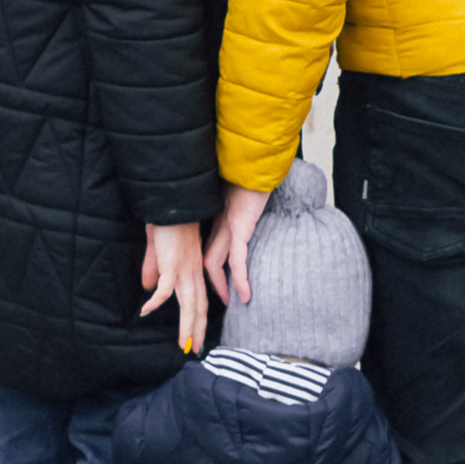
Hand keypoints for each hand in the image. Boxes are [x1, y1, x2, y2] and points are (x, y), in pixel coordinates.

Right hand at [142, 220, 209, 355]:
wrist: (173, 202)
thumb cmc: (167, 222)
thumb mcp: (160, 249)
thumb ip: (155, 268)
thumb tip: (147, 288)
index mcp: (193, 268)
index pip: (200, 299)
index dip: (199, 319)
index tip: (197, 337)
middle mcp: (193, 271)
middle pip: (198, 306)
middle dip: (197, 330)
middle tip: (195, 350)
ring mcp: (183, 268)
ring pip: (188, 303)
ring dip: (186, 325)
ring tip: (184, 345)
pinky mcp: (171, 262)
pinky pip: (165, 287)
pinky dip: (157, 301)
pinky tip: (147, 310)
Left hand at [204, 182, 270, 306]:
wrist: (256, 161)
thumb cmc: (252, 174)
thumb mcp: (243, 194)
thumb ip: (243, 206)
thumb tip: (248, 212)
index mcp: (220, 218)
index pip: (208, 248)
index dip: (208, 268)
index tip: (215, 282)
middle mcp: (220, 225)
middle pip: (208, 259)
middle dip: (212, 282)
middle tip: (221, 300)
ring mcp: (229, 227)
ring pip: (216, 263)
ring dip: (223, 286)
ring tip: (231, 303)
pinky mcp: (240, 227)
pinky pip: (237, 259)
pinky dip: (240, 279)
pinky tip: (245, 294)